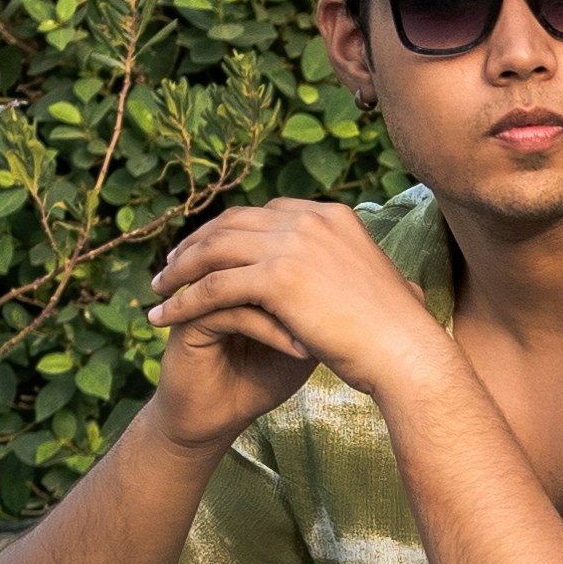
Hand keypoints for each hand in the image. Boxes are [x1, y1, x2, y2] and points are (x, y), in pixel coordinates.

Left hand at [147, 201, 425, 431]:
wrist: (406, 350)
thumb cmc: (394, 332)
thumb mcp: (370, 280)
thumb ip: (345, 264)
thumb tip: (344, 273)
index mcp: (329, 215)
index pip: (262, 213)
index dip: (226, 231)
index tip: (205, 252)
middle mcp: (308, 219)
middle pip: (230, 224)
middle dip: (193, 245)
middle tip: (168, 268)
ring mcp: (292, 244)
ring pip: (214, 251)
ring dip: (178, 271)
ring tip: (156, 292)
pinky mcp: (277, 277)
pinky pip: (212, 287)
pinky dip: (182, 302)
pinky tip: (164, 320)